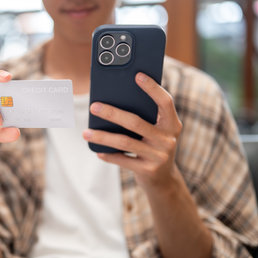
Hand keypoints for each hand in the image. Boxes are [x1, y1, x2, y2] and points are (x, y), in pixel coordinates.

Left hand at [83, 72, 182, 188]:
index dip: (153, 88)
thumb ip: (146, 117)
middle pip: (136, 122)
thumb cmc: (154, 146)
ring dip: (102, 137)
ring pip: (125, 142)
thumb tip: (115, 99)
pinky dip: (108, 155)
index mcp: (173, 124)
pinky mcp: (147, 170)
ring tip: (85, 132)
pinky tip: (97, 151)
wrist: (164, 180)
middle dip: (112, 113)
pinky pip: (123, 160)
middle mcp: (168, 140)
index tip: (137, 75)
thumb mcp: (157, 132)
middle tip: (93, 107)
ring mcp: (158, 156)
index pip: (165, 102)